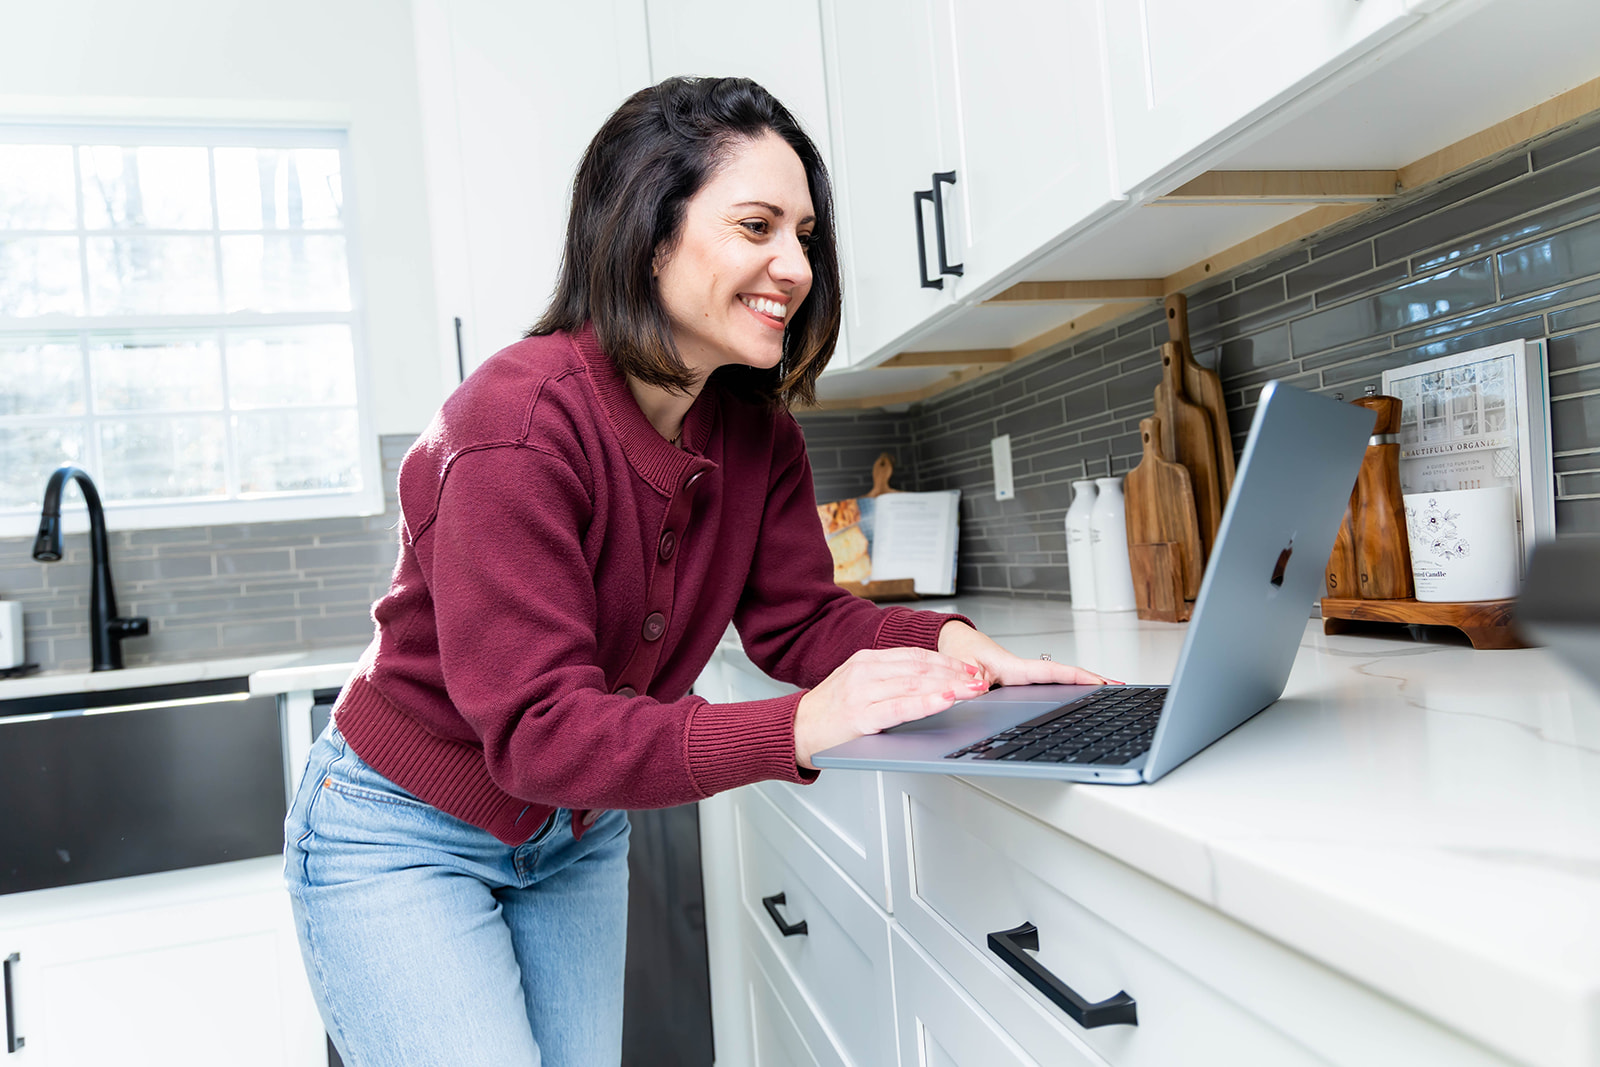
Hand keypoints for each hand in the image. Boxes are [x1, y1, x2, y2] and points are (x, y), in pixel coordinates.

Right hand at [794, 648, 989, 768]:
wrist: (797, 730)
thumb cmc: (830, 712)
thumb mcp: (857, 683)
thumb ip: (888, 678)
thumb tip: (928, 681)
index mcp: (866, 660)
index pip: (915, 656)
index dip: (947, 661)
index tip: (970, 669)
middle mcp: (865, 671)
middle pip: (920, 668)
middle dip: (955, 674)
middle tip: (980, 680)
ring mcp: (862, 692)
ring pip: (914, 684)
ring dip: (949, 686)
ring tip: (972, 690)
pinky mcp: (860, 716)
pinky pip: (899, 707)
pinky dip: (925, 703)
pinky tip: (944, 701)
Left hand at [936, 621, 1119, 687]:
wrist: (950, 642)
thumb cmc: (955, 651)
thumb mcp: (958, 668)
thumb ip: (967, 682)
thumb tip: (983, 692)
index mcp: (1012, 667)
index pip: (1050, 672)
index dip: (1075, 676)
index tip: (1098, 681)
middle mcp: (1021, 670)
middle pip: (1062, 676)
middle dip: (1090, 681)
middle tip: (1118, 687)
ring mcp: (1020, 676)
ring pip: (1056, 680)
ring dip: (1081, 684)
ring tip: (1109, 690)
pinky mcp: (1016, 682)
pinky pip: (1045, 685)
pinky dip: (1065, 687)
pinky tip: (1079, 694)